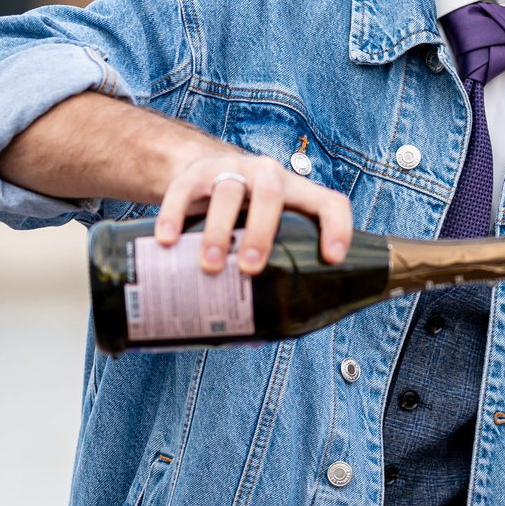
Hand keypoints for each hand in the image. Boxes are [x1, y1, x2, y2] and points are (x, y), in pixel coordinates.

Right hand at [153, 147, 352, 274]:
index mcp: (297, 194)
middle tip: (250, 267)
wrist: (204, 172)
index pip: (329, 203)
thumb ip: (269, 269)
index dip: (337, 228)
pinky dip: (174, 215)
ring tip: (211, 264)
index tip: (331, 258)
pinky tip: (167, 241)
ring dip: (219, 229)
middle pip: (270, 194)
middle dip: (262, 232)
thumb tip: (260, 335)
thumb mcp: (267, 228)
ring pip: (228, 192)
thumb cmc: (246, 213)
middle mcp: (268, 176)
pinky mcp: (193, 173)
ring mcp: (230, 170)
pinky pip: (184, 190)